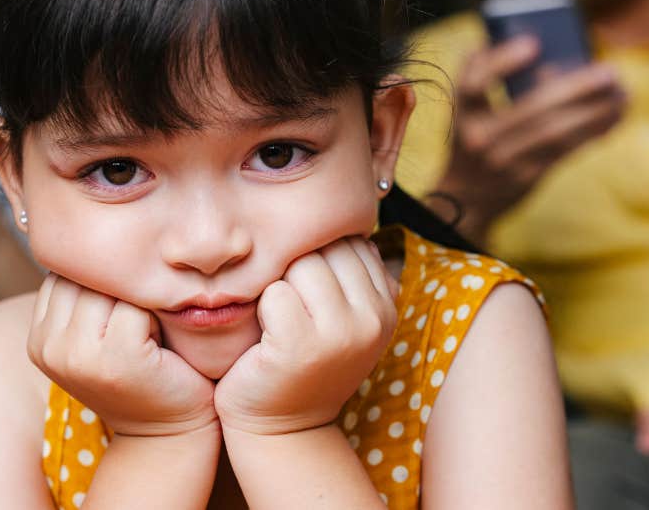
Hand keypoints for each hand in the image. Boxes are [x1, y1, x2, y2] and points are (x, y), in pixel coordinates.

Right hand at [27, 274, 217, 437]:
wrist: (167, 432)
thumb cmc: (141, 372)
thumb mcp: (97, 332)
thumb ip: (82, 295)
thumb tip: (84, 230)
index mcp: (37, 337)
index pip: (65, 273)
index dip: (100, 284)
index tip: (119, 316)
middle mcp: (47, 346)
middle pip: (85, 276)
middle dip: (118, 288)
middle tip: (138, 325)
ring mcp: (78, 354)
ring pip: (109, 287)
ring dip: (136, 300)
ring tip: (145, 333)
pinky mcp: (116, 357)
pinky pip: (136, 305)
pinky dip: (155, 316)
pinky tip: (157, 343)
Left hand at [214, 237, 396, 435]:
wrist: (280, 427)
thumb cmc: (301, 362)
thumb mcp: (341, 318)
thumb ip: (351, 275)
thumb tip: (351, 222)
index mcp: (387, 306)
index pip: (351, 241)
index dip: (318, 256)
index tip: (307, 293)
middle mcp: (374, 318)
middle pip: (326, 247)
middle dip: (297, 266)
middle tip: (288, 307)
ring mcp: (341, 333)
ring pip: (300, 264)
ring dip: (279, 286)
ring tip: (278, 320)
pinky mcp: (301, 344)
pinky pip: (275, 292)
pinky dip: (261, 308)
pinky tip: (266, 335)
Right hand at [430, 36, 625, 239]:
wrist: (467, 197)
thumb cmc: (476, 138)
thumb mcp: (469, 111)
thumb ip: (489, 79)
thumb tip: (548, 61)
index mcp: (463, 113)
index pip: (473, 84)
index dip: (501, 62)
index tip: (533, 43)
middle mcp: (478, 138)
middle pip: (532, 108)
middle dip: (576, 87)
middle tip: (610, 71)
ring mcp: (503, 161)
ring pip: (556, 131)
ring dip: (595, 111)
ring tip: (622, 94)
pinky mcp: (526, 177)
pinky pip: (565, 151)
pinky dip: (592, 131)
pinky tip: (613, 117)